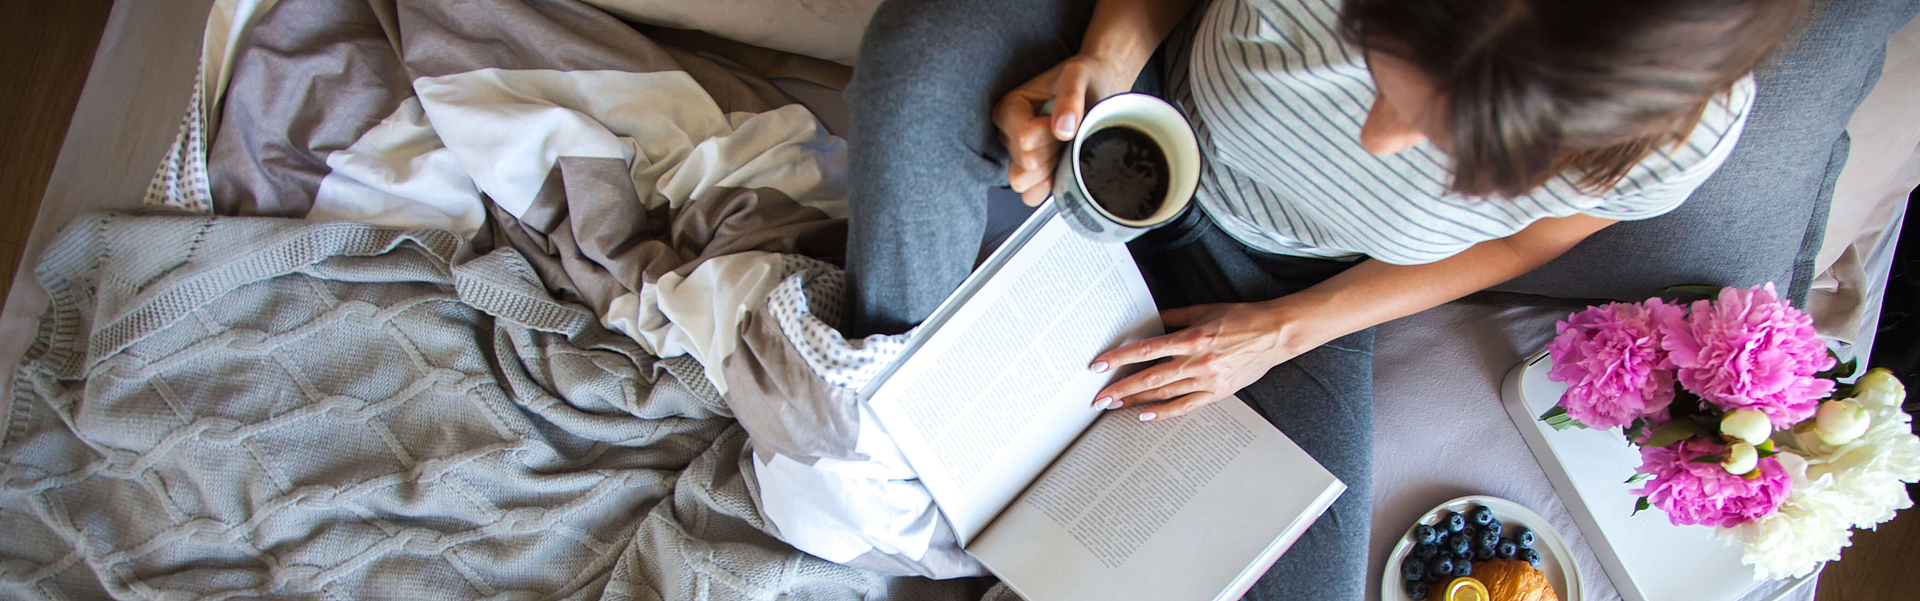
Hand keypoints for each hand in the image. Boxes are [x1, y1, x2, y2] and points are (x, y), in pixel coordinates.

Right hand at [992, 55, 1132, 206]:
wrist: (1099, 86)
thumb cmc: (1085, 78)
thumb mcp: (1079, 75)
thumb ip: (1070, 97)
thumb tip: (1063, 129)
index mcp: (1009, 109)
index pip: (1025, 140)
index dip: (1051, 134)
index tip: (1065, 118)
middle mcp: (1007, 134)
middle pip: (1025, 164)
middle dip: (1053, 152)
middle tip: (1069, 131)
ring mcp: (1017, 156)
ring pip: (1024, 183)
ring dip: (1051, 169)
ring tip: (1064, 145)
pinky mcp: (1032, 173)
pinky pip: (1031, 196)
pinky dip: (1050, 184)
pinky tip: (1063, 162)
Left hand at [1087, 300, 1321, 420]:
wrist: (1275, 334)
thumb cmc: (1241, 318)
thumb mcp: (1204, 309)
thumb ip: (1174, 316)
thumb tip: (1149, 319)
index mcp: (1191, 338)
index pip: (1145, 350)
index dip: (1119, 358)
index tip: (1098, 366)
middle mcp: (1197, 361)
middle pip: (1149, 377)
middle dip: (1121, 389)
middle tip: (1098, 399)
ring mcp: (1208, 380)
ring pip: (1164, 394)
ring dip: (1136, 401)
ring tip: (1115, 407)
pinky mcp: (1218, 392)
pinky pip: (1186, 406)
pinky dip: (1165, 413)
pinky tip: (1146, 416)